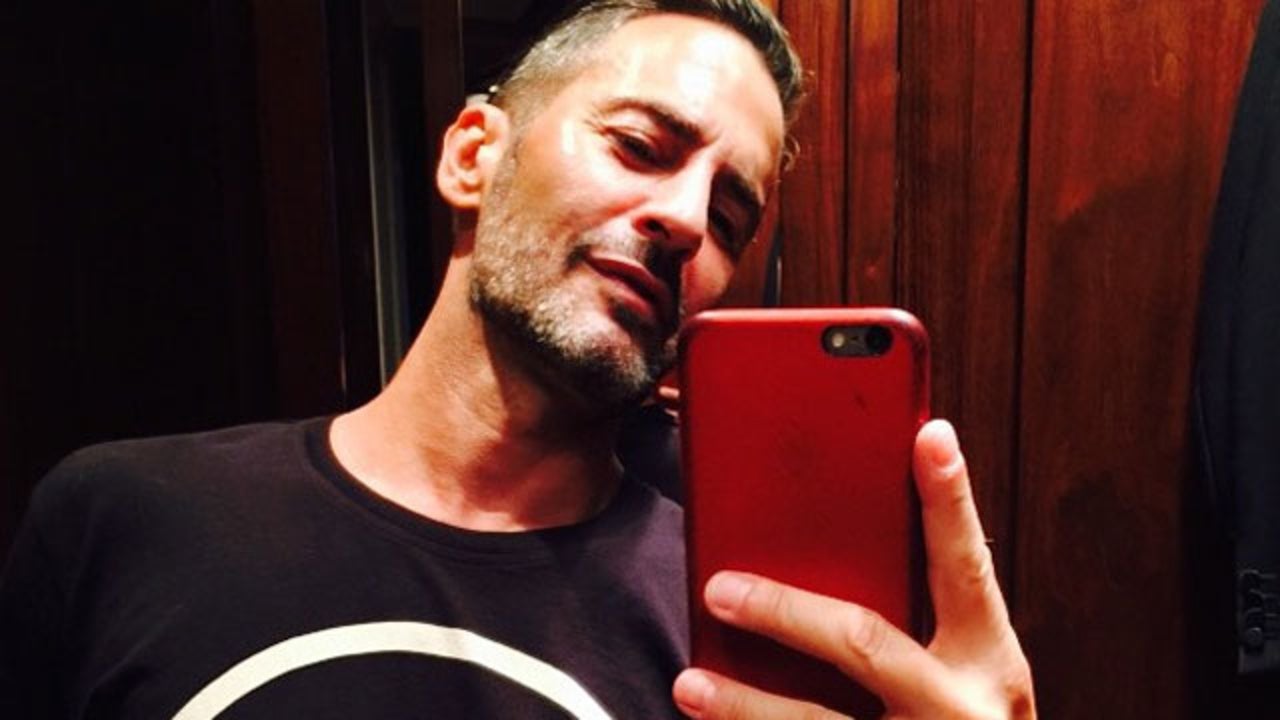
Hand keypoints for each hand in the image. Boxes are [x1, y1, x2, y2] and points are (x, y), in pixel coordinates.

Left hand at [673, 419, 1034, 718]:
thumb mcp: (968, 678)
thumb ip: (921, 623)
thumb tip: (830, 554)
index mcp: (989, 662)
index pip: (966, 566)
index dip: (950, 500)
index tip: (929, 435)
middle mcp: (961, 706)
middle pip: (864, 642)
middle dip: (784, 612)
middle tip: (719, 587)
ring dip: (745, 704)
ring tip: (690, 684)